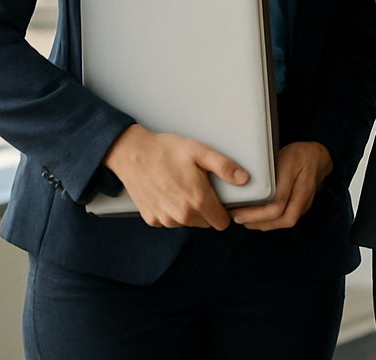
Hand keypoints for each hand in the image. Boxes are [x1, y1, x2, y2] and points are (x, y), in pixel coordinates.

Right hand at [101, 124, 246, 229]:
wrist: (132, 154)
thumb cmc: (166, 151)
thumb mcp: (200, 152)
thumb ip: (225, 167)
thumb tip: (244, 179)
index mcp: (198, 199)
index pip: (221, 222)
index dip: (224, 211)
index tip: (220, 200)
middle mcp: (182, 214)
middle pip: (205, 223)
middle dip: (207, 210)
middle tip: (200, 188)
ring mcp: (165, 219)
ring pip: (188, 223)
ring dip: (189, 211)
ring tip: (183, 188)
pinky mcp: (152, 219)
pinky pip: (170, 221)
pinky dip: (172, 211)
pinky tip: (168, 193)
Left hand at [229, 141, 333, 230]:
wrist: (317, 157)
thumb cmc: (296, 155)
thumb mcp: (279, 156)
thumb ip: (267, 173)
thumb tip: (244, 188)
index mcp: (296, 175)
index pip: (279, 203)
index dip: (256, 213)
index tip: (237, 211)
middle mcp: (304, 191)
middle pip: (285, 218)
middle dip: (259, 222)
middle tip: (239, 218)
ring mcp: (307, 201)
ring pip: (287, 221)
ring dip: (264, 224)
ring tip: (245, 219)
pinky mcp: (304, 206)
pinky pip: (288, 219)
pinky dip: (271, 222)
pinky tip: (258, 218)